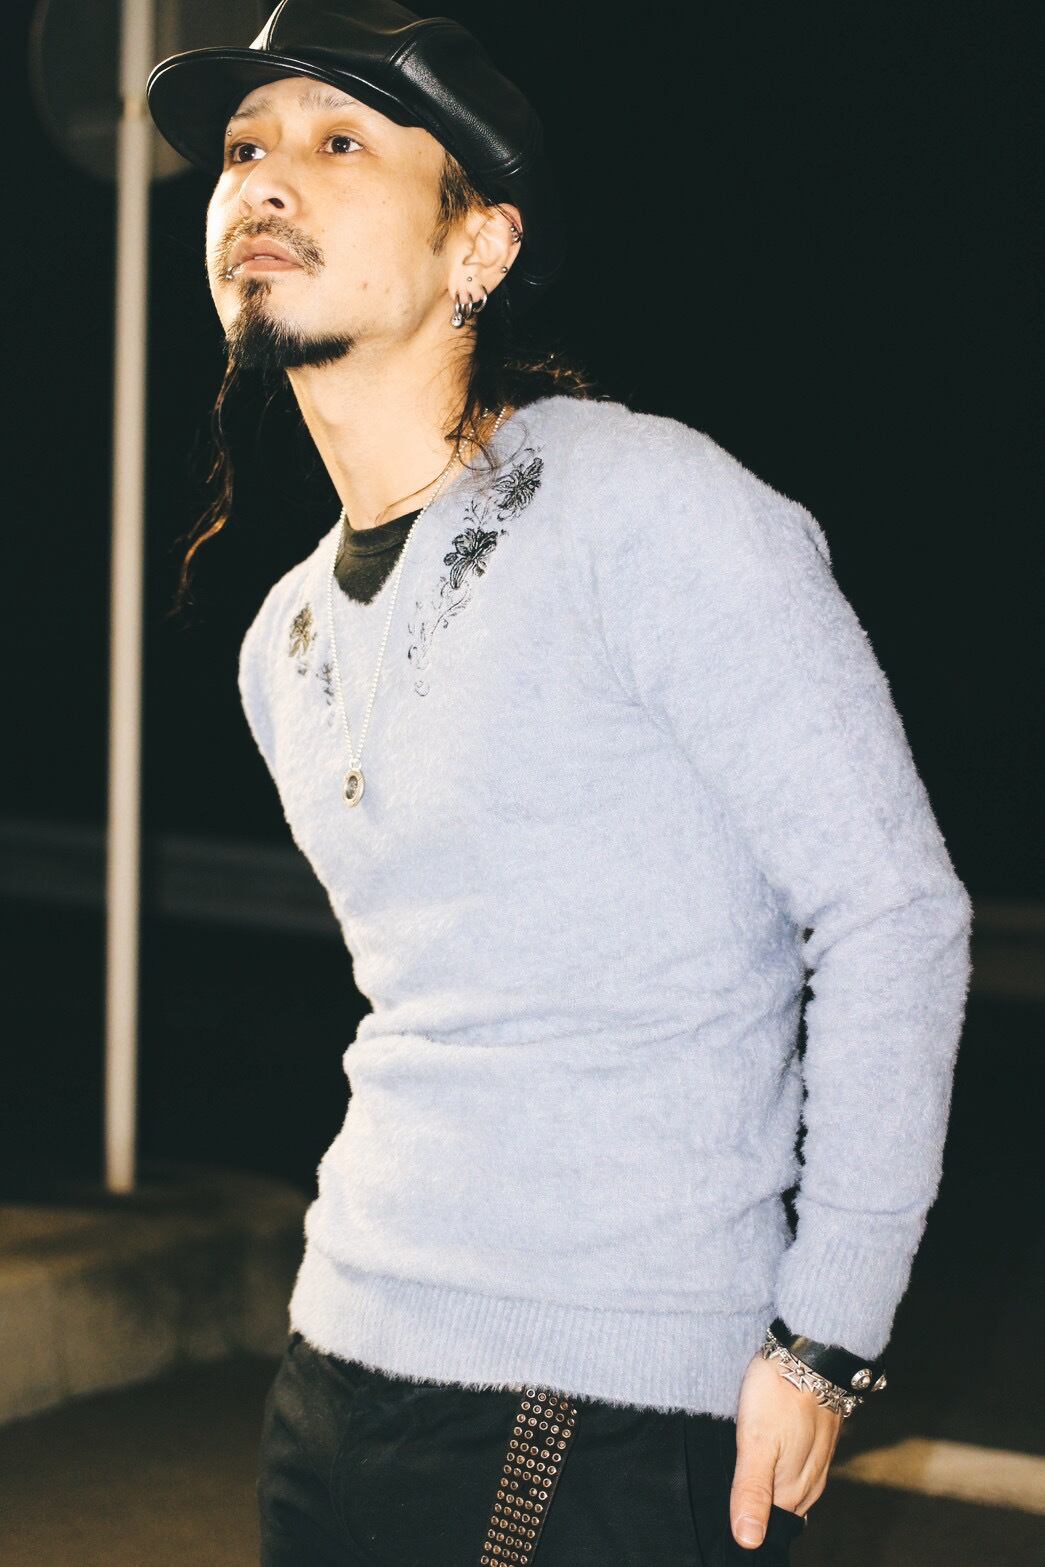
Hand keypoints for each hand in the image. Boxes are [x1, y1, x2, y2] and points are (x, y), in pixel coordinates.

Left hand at [729, 1349, 842, 1548]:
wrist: (813, 1352)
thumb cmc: (780, 1394)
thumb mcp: (756, 1442)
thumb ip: (751, 1492)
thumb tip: (748, 1542)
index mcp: (793, 1490)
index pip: (768, 1527)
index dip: (745, 1525)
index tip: (722, 1523)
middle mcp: (809, 1483)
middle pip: (778, 1510)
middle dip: (756, 1509)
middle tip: (726, 1499)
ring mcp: (816, 1461)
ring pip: (787, 1488)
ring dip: (766, 1489)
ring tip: (740, 1479)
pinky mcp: (815, 1440)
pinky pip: (794, 1467)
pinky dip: (776, 1468)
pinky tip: (762, 1455)